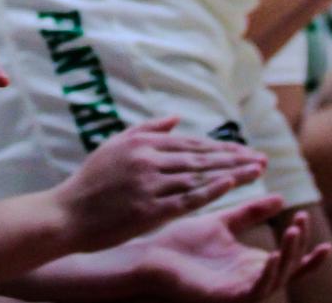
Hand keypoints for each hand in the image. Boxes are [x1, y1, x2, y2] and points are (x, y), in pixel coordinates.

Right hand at [55, 118, 267, 253]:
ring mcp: (149, 184)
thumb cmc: (92, 180)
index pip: (192, 144)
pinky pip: (185, 198)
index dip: (222, 147)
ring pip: (199, 175)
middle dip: (236, 158)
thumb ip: (148, 130)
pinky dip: (209, 191)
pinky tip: (230, 185)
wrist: (68, 213)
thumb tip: (177, 118)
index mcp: (144, 143)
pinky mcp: (147, 209)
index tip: (247, 150)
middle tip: (263, 159)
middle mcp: (149, 159)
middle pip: (202, 157)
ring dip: (231, 173)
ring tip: (258, 172)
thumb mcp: (116, 145)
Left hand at [107, 199, 329, 300]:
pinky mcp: (224, 298)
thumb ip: (249, 212)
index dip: (307, 253)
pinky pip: (254, 291)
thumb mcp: (223, 222)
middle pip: (287, 271)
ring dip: (287, 257)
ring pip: (275, 280)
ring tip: (292, 232)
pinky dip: (267, 275)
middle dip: (300, 249)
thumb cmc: (182, 241)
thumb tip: (279, 196)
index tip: (325, 238)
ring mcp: (238, 291)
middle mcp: (248, 280)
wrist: (152, 253)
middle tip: (302, 223)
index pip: (287, 262)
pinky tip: (272, 256)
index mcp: (249, 264)